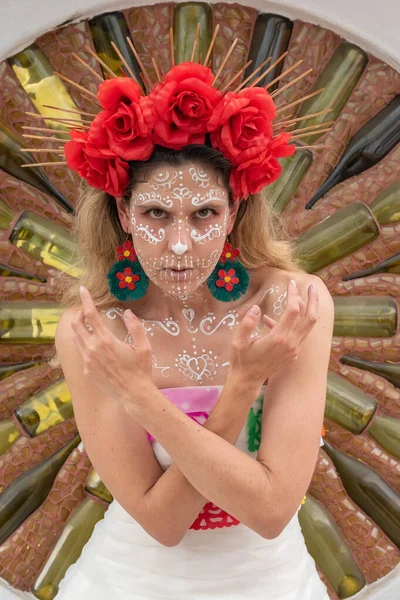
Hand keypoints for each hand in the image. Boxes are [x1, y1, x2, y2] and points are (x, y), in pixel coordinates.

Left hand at [70, 286, 152, 402]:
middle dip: (79, 314)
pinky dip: (85, 345)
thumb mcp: (143, 346)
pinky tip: (95, 347)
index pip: (91, 315)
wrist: (133, 394)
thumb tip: (127, 313)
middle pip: (76, 325)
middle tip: (85, 310)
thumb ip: (135, 327)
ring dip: (80, 329)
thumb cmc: (141, 369)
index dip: (86, 300)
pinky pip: (81, 353)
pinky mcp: (86, 371)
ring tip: (88, 325)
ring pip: (76, 339)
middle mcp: (92, 349)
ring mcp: (87, 361)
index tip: (82, 290)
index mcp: (106, 340)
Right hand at [229, 279, 318, 385]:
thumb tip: (256, 308)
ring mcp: (294, 349)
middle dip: (313, 300)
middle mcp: (291, 343)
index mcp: (278, 338)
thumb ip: (247, 324)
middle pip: (310, 317)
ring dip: (309, 310)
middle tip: (312, 286)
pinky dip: (297, 322)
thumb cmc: (241, 360)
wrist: (248, 380)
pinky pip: (300, 334)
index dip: (293, 294)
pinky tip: (278, 319)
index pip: (293, 310)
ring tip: (303, 296)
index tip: (290, 283)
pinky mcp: (294, 354)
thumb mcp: (238, 341)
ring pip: (309, 326)